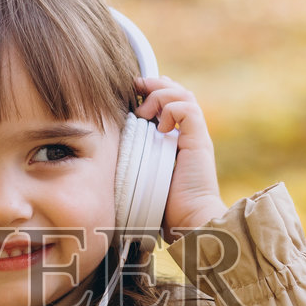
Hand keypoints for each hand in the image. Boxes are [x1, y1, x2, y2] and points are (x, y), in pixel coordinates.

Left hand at [134, 76, 228, 242]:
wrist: (189, 221)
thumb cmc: (164, 206)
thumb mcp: (141, 174)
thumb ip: (133, 157)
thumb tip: (106, 148)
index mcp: (177, 138)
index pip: (169, 101)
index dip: (152, 91)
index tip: (131, 93)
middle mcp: (189, 133)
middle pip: (178, 91)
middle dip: (155, 84)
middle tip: (135, 86)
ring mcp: (195, 136)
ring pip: (184, 95)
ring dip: (161, 95)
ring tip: (144, 111)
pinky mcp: (199, 141)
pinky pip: (187, 110)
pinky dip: (171, 110)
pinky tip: (159, 128)